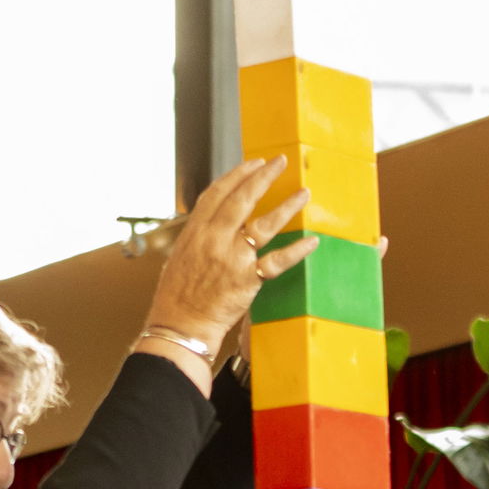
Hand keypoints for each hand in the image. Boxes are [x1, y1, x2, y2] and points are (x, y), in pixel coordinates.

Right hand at [144, 156, 317, 353]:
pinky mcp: (247, 281)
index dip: (238, 175)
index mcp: (195, 232)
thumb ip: (200, 236)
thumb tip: (215, 222)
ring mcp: (231, 259)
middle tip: (280, 162)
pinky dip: (296, 251)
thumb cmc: (177, 296)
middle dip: (263, 177)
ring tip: (303, 193)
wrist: (180, 326)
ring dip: (286, 207)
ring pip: (264, 225)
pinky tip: (311, 241)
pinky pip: (276, 262)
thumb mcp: (180, 256)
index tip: (254, 163)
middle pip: (242, 200)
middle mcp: (213, 240)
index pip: (218, 193)